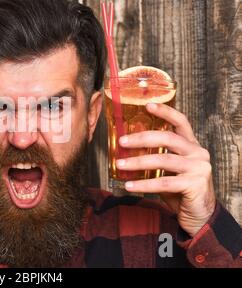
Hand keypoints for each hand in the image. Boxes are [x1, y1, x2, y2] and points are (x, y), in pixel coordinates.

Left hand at [116, 103, 215, 236]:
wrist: (199, 215)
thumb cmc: (179, 189)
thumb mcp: (168, 169)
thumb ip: (156, 156)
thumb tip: (125, 148)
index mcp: (191, 145)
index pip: (181, 122)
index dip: (165, 112)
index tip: (147, 105)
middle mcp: (198, 152)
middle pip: (167, 138)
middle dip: (141, 138)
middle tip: (121, 141)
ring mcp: (199, 168)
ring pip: (163, 160)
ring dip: (138, 162)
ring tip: (120, 164)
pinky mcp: (195, 185)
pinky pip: (164, 182)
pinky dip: (143, 185)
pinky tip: (129, 186)